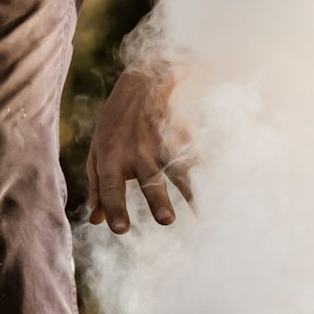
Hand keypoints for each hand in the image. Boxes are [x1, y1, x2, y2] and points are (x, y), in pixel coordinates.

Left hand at [85, 64, 195, 234]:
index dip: (114, 208)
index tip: (119, 229)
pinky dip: (205, 175)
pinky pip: (194, 159)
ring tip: (201, 213)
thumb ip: (97, 187)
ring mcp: (161, 145)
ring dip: (188, 192)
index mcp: (110, 157)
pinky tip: (217, 193)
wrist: (143, 83)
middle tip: (166, 221)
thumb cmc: (115, 125)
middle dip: (157, 200)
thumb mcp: (98, 151)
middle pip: (148, 180)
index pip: (110, 187)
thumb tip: (96, 221)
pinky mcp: (181, 138)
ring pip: (177, 171)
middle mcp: (136, 152)